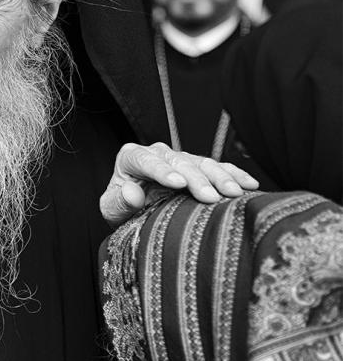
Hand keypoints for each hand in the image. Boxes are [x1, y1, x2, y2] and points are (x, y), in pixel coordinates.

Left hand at [100, 142, 258, 224]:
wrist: (133, 208)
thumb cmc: (121, 207)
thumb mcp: (111, 208)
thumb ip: (119, 201)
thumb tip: (131, 193)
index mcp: (131, 157)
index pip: (147, 161)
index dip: (162, 171)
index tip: (178, 184)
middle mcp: (157, 152)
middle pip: (179, 162)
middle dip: (197, 179)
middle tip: (211, 197)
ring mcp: (179, 158)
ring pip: (202, 163)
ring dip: (220, 177)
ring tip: (234, 193)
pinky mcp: (198, 166)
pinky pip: (218, 167)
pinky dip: (234, 174)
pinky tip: (249, 184)